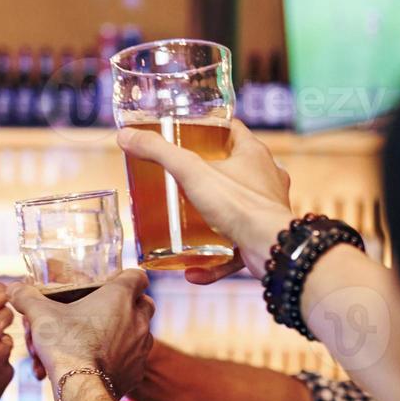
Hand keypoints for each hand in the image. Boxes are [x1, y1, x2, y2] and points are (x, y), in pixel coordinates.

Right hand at [9, 269, 155, 393]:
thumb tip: (13, 288)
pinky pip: (132, 361)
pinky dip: (118, 361)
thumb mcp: (40, 316)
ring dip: (122, 335)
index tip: (113, 283)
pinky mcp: (137, 372)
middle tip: (104, 312)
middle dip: (128, 306)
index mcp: (120, 297)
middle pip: (144, 304)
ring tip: (94, 343)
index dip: (126, 277)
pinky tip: (97, 365)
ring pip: (139, 334)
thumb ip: (27, 297)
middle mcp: (138, 320)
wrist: (80, 387)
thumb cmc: (65, 344)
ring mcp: (141, 348)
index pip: (138, 276)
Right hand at [116, 119, 293, 284]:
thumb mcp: (192, 172)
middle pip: (234, 170)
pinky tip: (191, 271)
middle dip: (207, 177)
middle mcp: (266, 179)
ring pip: (236, 210)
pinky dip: (214, 260)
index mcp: (254, 154)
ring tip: (184, 226)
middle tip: (179, 183)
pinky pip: (235, 249)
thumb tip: (126, 135)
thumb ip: (159, 153)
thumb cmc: (240, 205)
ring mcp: (267, 211)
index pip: (232, 130)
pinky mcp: (263, 240)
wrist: (273, 250)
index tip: (188, 134)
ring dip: (210, 219)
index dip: (210, 129)